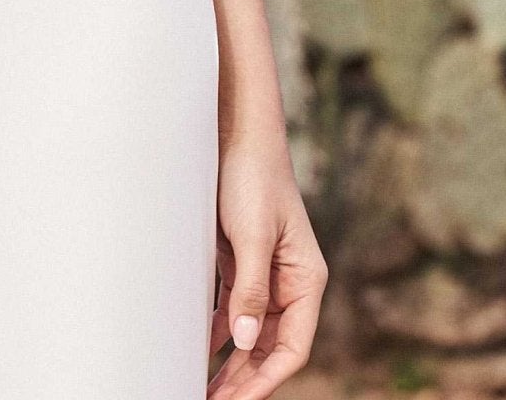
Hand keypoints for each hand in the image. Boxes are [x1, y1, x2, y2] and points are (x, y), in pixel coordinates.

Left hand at [207, 131, 328, 397]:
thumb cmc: (253, 177)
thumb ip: (250, 290)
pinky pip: (232, 307)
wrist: (238, 131)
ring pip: (249, 332)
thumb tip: (244, 342)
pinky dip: (217, 330)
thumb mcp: (252, 236)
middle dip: (244, 378)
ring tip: (204, 387)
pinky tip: (199, 348)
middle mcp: (289, 282)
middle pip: (269, 346)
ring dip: (229, 360)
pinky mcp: (241, 260)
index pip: (291, 346)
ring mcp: (265, 273)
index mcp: (305, 280)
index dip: (266, 378)